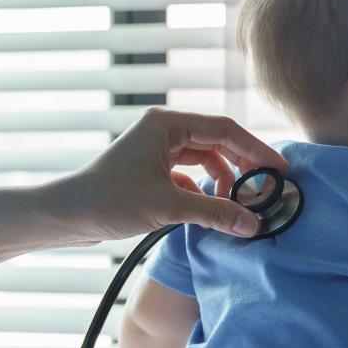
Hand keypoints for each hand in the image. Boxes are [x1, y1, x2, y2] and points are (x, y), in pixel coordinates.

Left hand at [61, 107, 289, 242]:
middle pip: (217, 143)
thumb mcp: (168, 207)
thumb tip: (253, 224)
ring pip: (204, 160)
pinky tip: (210, 211)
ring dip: (222, 182)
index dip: (256, 150)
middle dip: (242, 167)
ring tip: (237, 206)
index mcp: (167, 123)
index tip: (280, 170)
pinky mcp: (151, 171)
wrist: (67, 216)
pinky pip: (188, 176)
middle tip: (266, 190)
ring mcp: (156, 150)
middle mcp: (163, 130)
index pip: (225, 130)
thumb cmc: (109, 201)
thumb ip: (214, 212)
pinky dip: (203, 192)